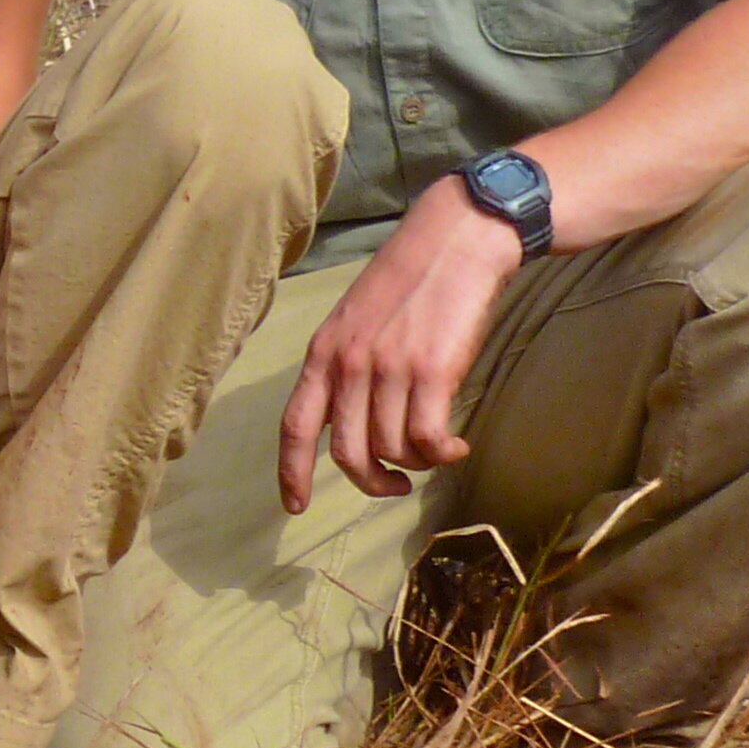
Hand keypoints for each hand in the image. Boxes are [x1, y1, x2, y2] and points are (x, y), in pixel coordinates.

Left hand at [279, 184, 524, 508]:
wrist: (454, 241)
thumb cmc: (409, 282)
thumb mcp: (355, 321)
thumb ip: (345, 369)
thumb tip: (349, 423)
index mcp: (322, 353)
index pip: (295, 426)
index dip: (291, 472)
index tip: (296, 505)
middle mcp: (348, 365)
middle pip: (348, 454)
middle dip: (372, 483)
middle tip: (395, 486)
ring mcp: (389, 368)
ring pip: (393, 451)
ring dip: (418, 464)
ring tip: (437, 450)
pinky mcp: (433, 371)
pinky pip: (429, 440)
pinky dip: (443, 455)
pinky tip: (456, 446)